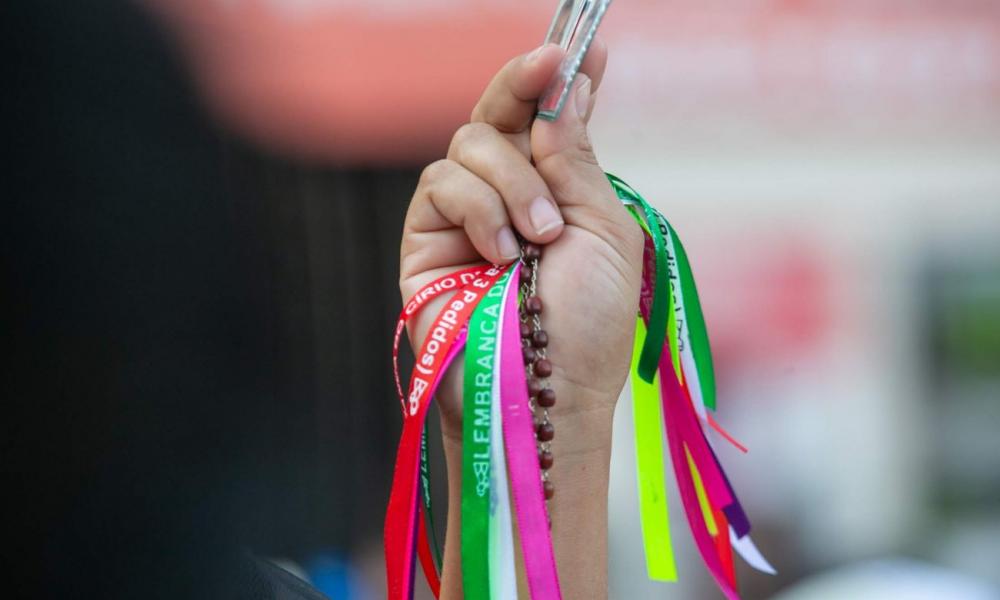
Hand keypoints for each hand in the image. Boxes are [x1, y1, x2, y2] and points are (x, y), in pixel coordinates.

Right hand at [400, 40, 643, 439]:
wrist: (545, 393)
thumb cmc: (587, 325)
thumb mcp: (603, 231)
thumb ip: (575, 160)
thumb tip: (568, 90)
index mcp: (555, 193)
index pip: (547, 121)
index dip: (557, 78)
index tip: (580, 41)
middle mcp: (507, 197)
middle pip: (498, 113)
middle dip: (524, 84)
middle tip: (551, 64)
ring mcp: (462, 216)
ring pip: (470, 143)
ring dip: (512, 182)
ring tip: (538, 239)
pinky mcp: (424, 238)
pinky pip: (442, 182)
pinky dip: (479, 209)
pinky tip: (501, 254)